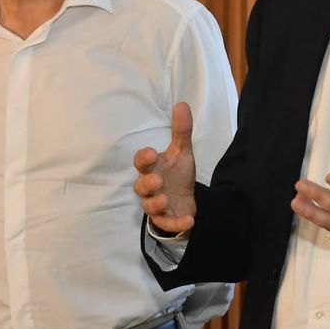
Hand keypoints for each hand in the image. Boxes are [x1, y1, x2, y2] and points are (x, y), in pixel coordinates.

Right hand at [133, 102, 197, 233]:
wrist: (185, 199)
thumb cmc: (177, 173)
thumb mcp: (182, 152)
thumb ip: (181, 131)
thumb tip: (182, 104)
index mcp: (151, 168)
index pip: (140, 162)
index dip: (143, 159)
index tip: (150, 153)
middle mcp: (150, 187)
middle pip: (140, 186)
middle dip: (147, 183)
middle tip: (157, 180)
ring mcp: (155, 205)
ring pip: (149, 206)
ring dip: (155, 204)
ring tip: (165, 200)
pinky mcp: (165, 220)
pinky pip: (167, 224)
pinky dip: (177, 224)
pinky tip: (189, 220)